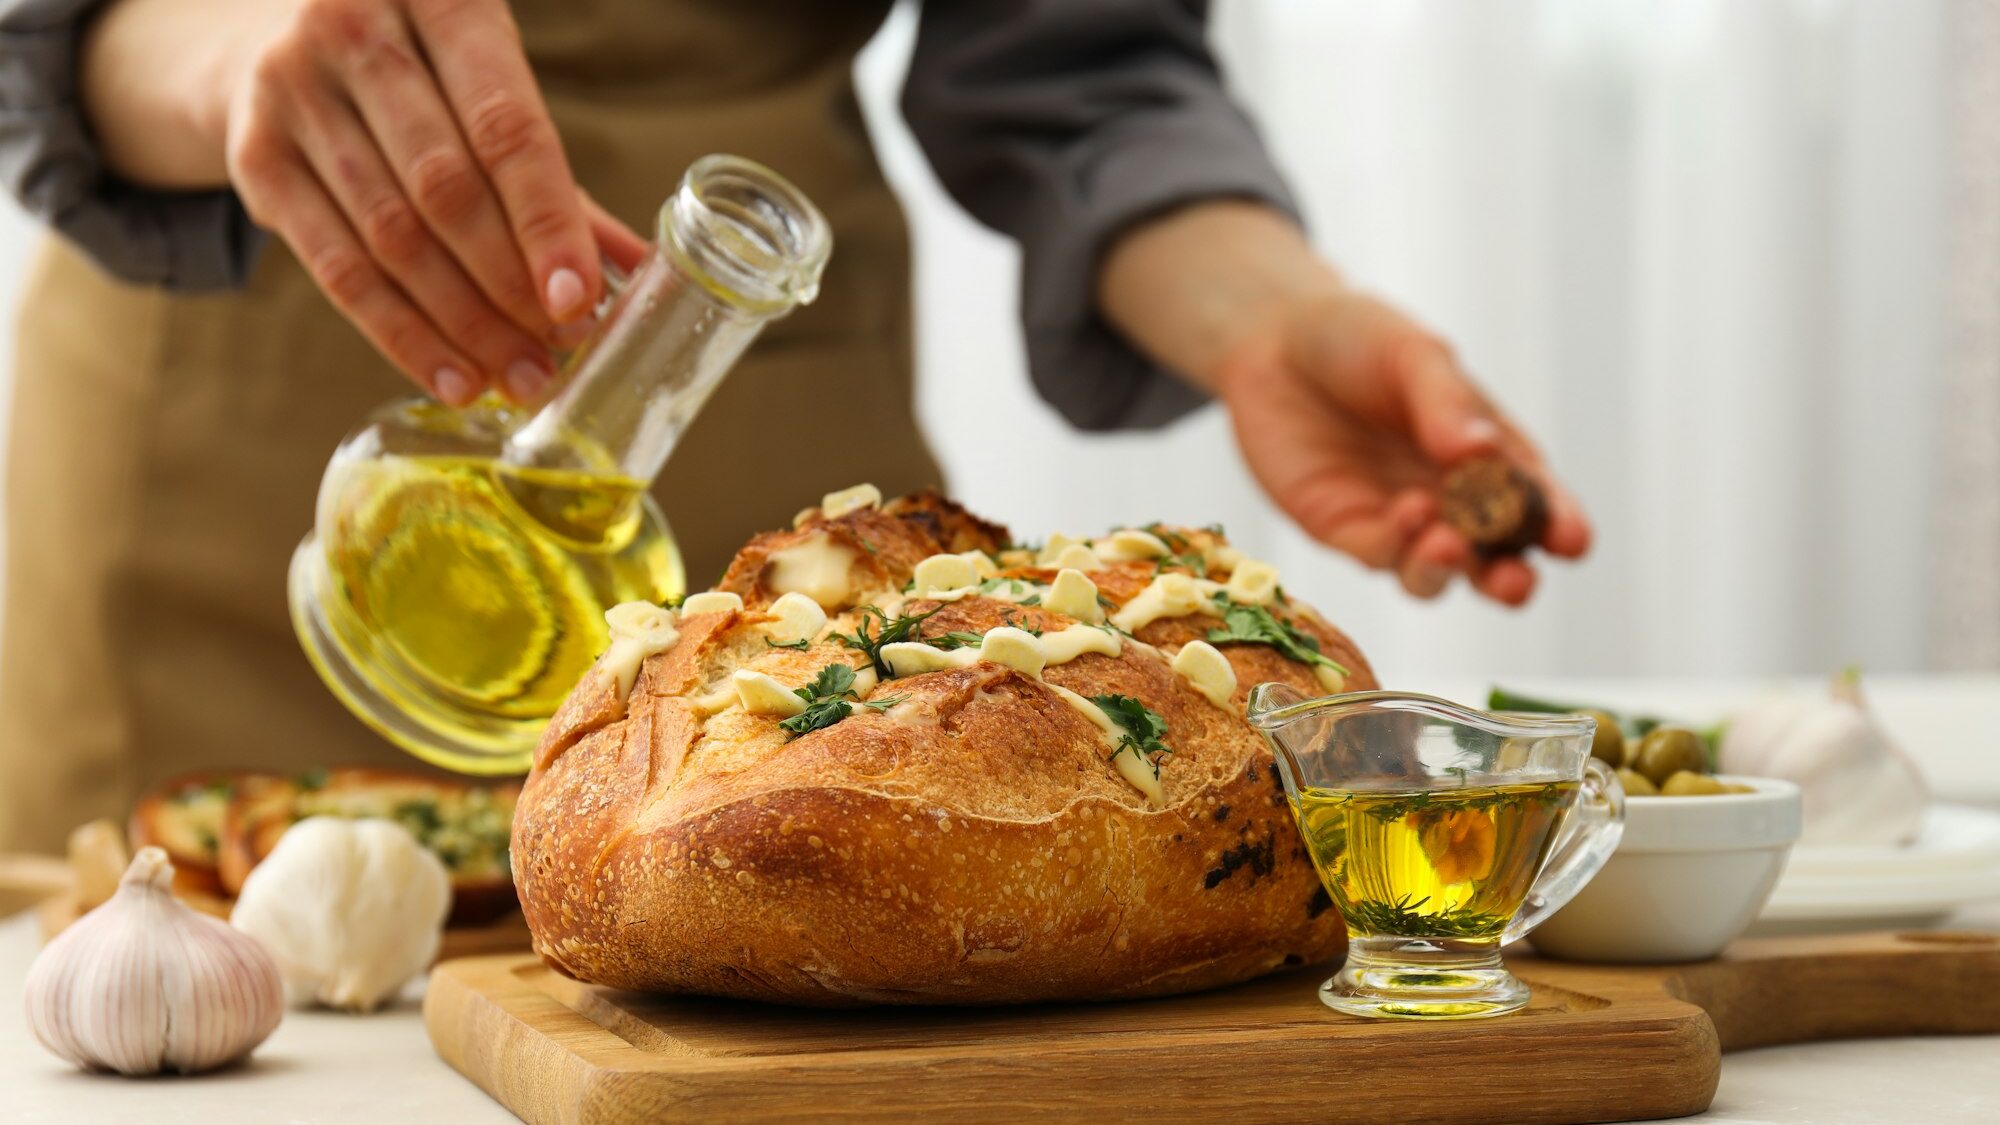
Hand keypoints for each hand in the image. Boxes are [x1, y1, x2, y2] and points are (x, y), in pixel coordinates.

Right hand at [84, 0, 647, 404]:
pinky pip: (336, 268)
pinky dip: (403, 334)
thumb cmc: (423, 77)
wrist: (276, 38)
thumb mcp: (491, 92)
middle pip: (444, 189)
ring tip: (518, 376)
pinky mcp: (254, 153)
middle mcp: (355, 30)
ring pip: (390, 236)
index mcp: (440, 0)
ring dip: (463, 323)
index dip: (544, 223)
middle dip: (507, 286)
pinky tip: (455, 376)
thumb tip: (640, 273)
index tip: (577, 300)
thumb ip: (558, 182)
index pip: (505, 129)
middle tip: (556, 354)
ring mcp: (292, 89)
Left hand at [1214, 291, 1590, 604]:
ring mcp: (1400, 521)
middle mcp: (1451, 497)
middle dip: (1509, 577)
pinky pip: (1378, 554)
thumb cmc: (1358, 339)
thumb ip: (1445, 404)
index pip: (1537, 500)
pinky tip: (1405, 512)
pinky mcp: (1346, 530)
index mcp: (1490, 452)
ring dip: (1447, 568)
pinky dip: (1396, 545)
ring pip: (1434, 573)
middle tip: (1514, 580)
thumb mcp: (1412, 355)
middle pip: (1492, 557)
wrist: (1274, 340)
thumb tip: (1481, 450)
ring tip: (1446, 542)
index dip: (1560, 525)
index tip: (1572, 542)